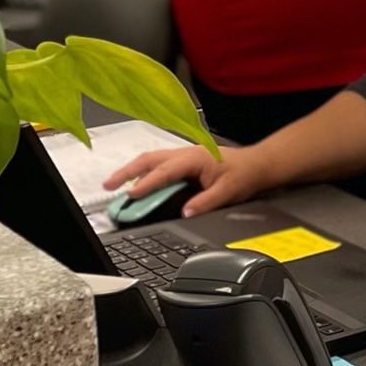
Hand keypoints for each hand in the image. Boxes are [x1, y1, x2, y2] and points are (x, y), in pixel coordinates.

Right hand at [102, 141, 279, 216]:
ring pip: (151, 160)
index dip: (146, 184)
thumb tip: (185, 213)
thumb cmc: (244, 173)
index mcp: (194, 157)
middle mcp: (185, 153)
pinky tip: (136, 183)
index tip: (131, 195)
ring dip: (132, 171)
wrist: (257, 164)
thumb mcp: (228, 191)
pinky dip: (143, 173)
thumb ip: (206, 202)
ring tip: (114, 186)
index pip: (164, 171)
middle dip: (126, 172)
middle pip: (149, 160)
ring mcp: (183, 156)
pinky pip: (158, 165)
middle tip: (108, 186)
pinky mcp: (183, 162)